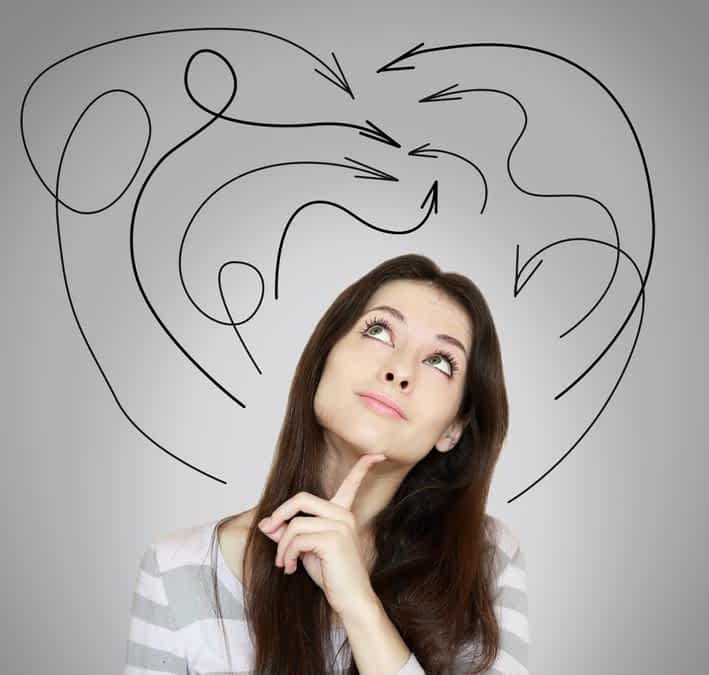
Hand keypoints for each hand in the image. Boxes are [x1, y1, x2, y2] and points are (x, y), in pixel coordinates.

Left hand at [257, 452, 386, 616]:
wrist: (350, 600)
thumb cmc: (332, 575)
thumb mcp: (306, 549)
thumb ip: (290, 532)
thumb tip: (265, 523)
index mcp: (343, 513)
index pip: (353, 483)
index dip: (363, 467)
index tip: (377, 455)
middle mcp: (344, 515)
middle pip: (301, 498)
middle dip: (280, 513)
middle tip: (269, 530)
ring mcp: (340, 525)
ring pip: (294, 524)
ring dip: (281, 546)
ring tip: (284, 562)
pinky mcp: (332, 539)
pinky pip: (296, 538)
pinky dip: (286, 553)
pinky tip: (290, 567)